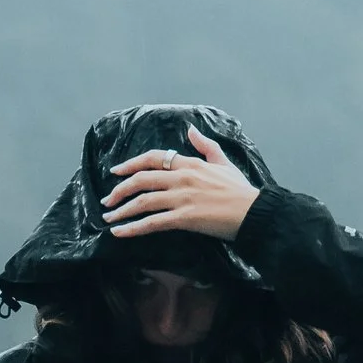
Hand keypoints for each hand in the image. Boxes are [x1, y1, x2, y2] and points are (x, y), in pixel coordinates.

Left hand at [103, 126, 256, 244]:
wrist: (254, 212)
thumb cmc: (242, 191)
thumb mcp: (224, 162)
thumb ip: (205, 145)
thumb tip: (190, 129)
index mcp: (190, 163)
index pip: (154, 158)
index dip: (131, 164)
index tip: (115, 172)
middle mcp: (182, 177)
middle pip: (141, 179)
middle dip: (120, 190)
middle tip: (107, 201)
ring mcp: (182, 197)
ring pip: (142, 201)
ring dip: (121, 210)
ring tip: (108, 218)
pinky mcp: (184, 218)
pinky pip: (152, 222)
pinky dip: (133, 228)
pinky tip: (120, 233)